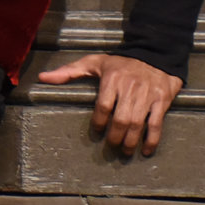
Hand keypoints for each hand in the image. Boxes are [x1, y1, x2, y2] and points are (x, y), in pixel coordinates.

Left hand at [34, 53, 181, 156]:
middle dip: (114, 137)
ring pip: (137, 124)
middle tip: (111, 146)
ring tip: (125, 151)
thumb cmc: (122, 62)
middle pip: (120, 119)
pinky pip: (156, 124)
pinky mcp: (161, 100)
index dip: (98, 123)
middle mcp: (130, 88)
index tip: (96, 132)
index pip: (103, 107)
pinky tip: (145, 150)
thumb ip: (69, 71)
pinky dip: (151, 140)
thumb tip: (43, 78)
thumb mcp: (95, 62)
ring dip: (130, 142)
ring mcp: (147, 95)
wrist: (156, 52)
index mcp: (112, 79)